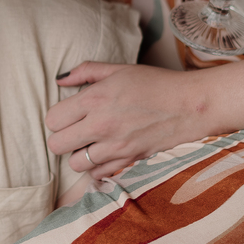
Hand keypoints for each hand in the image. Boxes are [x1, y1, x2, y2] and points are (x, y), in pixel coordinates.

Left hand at [48, 62, 213, 176]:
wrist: (191, 105)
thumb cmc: (157, 83)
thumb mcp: (120, 69)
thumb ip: (86, 71)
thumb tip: (60, 79)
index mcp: (94, 98)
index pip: (52, 119)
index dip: (58, 118)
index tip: (69, 116)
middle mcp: (100, 125)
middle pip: (56, 145)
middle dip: (62, 138)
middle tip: (77, 132)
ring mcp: (114, 146)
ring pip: (75, 164)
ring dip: (79, 155)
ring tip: (92, 144)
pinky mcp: (128, 161)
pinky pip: (98, 174)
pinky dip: (98, 168)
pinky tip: (107, 154)